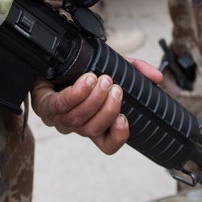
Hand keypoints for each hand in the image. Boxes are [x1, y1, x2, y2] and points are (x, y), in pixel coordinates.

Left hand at [31, 58, 162, 154]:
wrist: (53, 57)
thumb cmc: (82, 67)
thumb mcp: (113, 66)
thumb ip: (136, 71)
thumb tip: (158, 77)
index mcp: (93, 122)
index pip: (106, 145)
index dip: (117, 137)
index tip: (124, 118)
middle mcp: (76, 124)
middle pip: (92, 130)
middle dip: (107, 109)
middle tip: (115, 87)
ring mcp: (58, 118)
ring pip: (77, 119)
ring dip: (93, 99)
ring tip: (103, 79)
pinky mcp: (44, 105)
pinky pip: (60, 105)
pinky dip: (76, 93)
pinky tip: (87, 80)